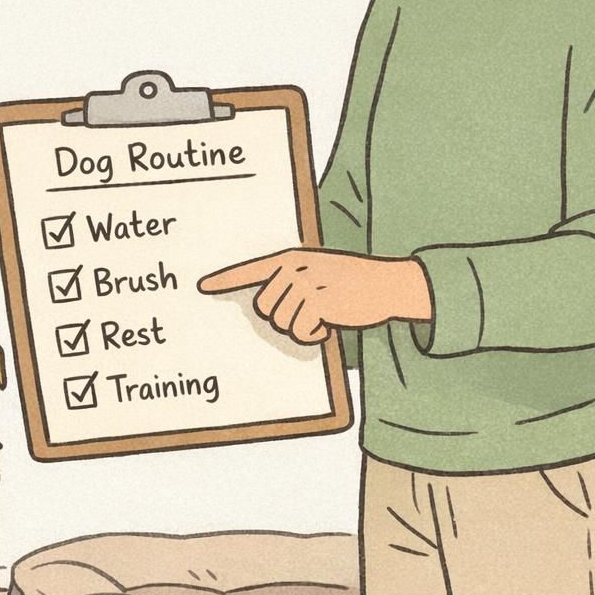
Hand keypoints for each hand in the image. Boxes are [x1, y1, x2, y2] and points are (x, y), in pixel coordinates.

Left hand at [199, 249, 431, 343]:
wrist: (391, 283)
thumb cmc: (352, 285)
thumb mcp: (319, 275)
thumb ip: (291, 284)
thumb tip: (265, 308)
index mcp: (292, 259)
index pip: (250, 269)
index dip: (225, 280)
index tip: (202, 286)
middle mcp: (295, 266)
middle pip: (265, 308)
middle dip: (285, 318)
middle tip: (313, 312)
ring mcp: (306, 282)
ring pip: (281, 323)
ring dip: (302, 328)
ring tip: (324, 315)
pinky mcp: (319, 300)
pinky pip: (301, 331)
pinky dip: (314, 336)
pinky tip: (331, 325)